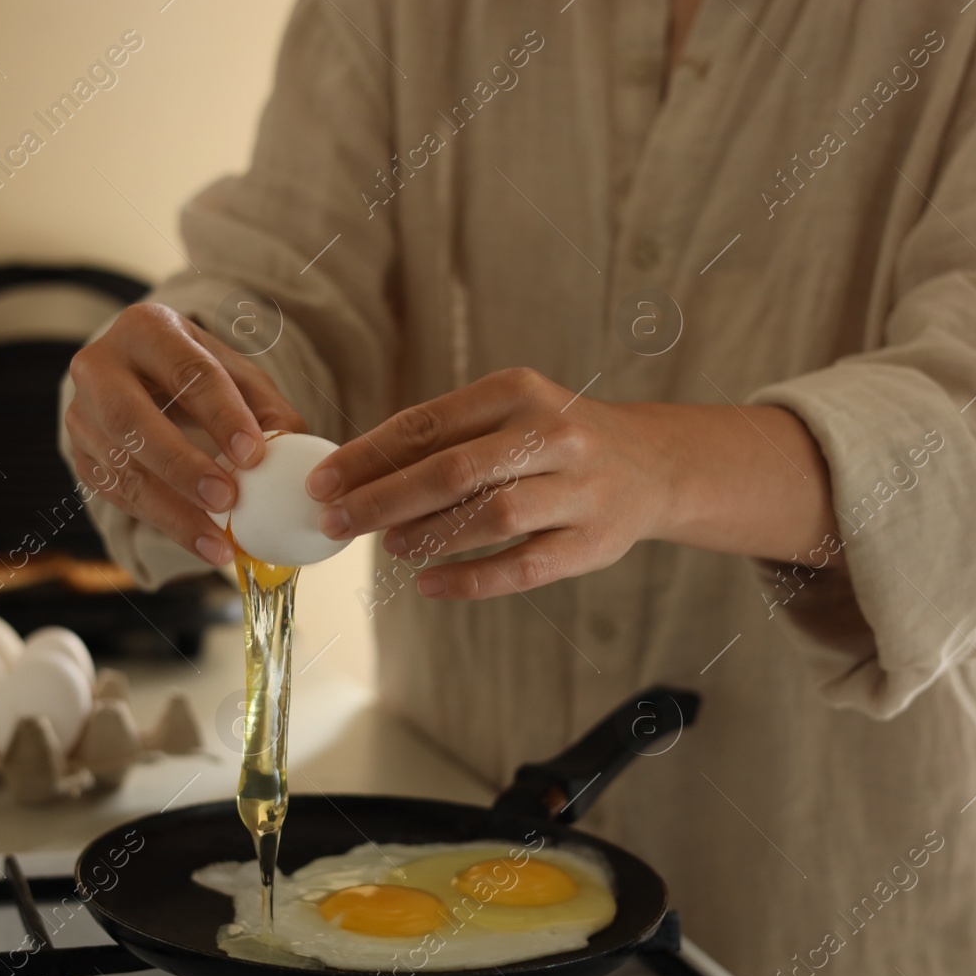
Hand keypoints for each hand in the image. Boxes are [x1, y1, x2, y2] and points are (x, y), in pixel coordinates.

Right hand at [64, 302, 304, 565]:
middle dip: (181, 464)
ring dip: (172, 510)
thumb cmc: (197, 374)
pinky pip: (115, 494)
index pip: (186, 372)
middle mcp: (100, 366)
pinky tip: (197, 542)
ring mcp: (81, 413)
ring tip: (217, 542)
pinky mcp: (80, 455)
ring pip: (120, 466)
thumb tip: (291, 448)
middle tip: (227, 500)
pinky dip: (159, 521)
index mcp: (147, 329)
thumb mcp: (236, 375)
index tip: (254, 455)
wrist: (141, 378)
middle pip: (132, 418)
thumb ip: (267, 408)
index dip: (221, 415)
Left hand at [302, 368, 672, 598]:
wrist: (653, 465)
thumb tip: (356, 473)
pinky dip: (471, 580)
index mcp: (518, 391)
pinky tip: (430, 585)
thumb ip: (445, 437)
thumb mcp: (509, 414)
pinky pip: (523, 566)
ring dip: (428, 535)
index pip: (427, 423)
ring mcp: (578, 490)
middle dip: (383, 499)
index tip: (323, 482)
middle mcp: (552, 435)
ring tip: (389, 547)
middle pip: (452, 470)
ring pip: (491, 517)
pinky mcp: (593, 543)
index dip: (368, 456)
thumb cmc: (556, 440)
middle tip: (337, 522)